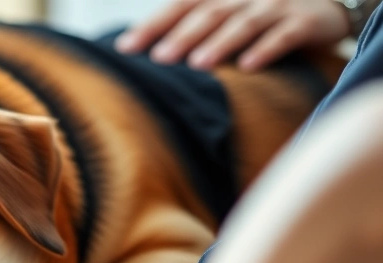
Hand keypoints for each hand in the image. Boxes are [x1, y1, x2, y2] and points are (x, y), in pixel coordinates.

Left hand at [116, 0, 350, 70]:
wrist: (325, 6)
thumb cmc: (260, 11)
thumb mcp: (224, 9)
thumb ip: (189, 21)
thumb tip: (142, 48)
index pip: (181, 4)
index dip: (153, 24)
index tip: (126, 47)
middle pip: (209, 13)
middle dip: (182, 35)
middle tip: (159, 58)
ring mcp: (275, 5)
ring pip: (243, 23)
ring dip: (220, 43)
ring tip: (197, 64)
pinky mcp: (304, 21)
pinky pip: (283, 35)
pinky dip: (265, 49)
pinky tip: (247, 67)